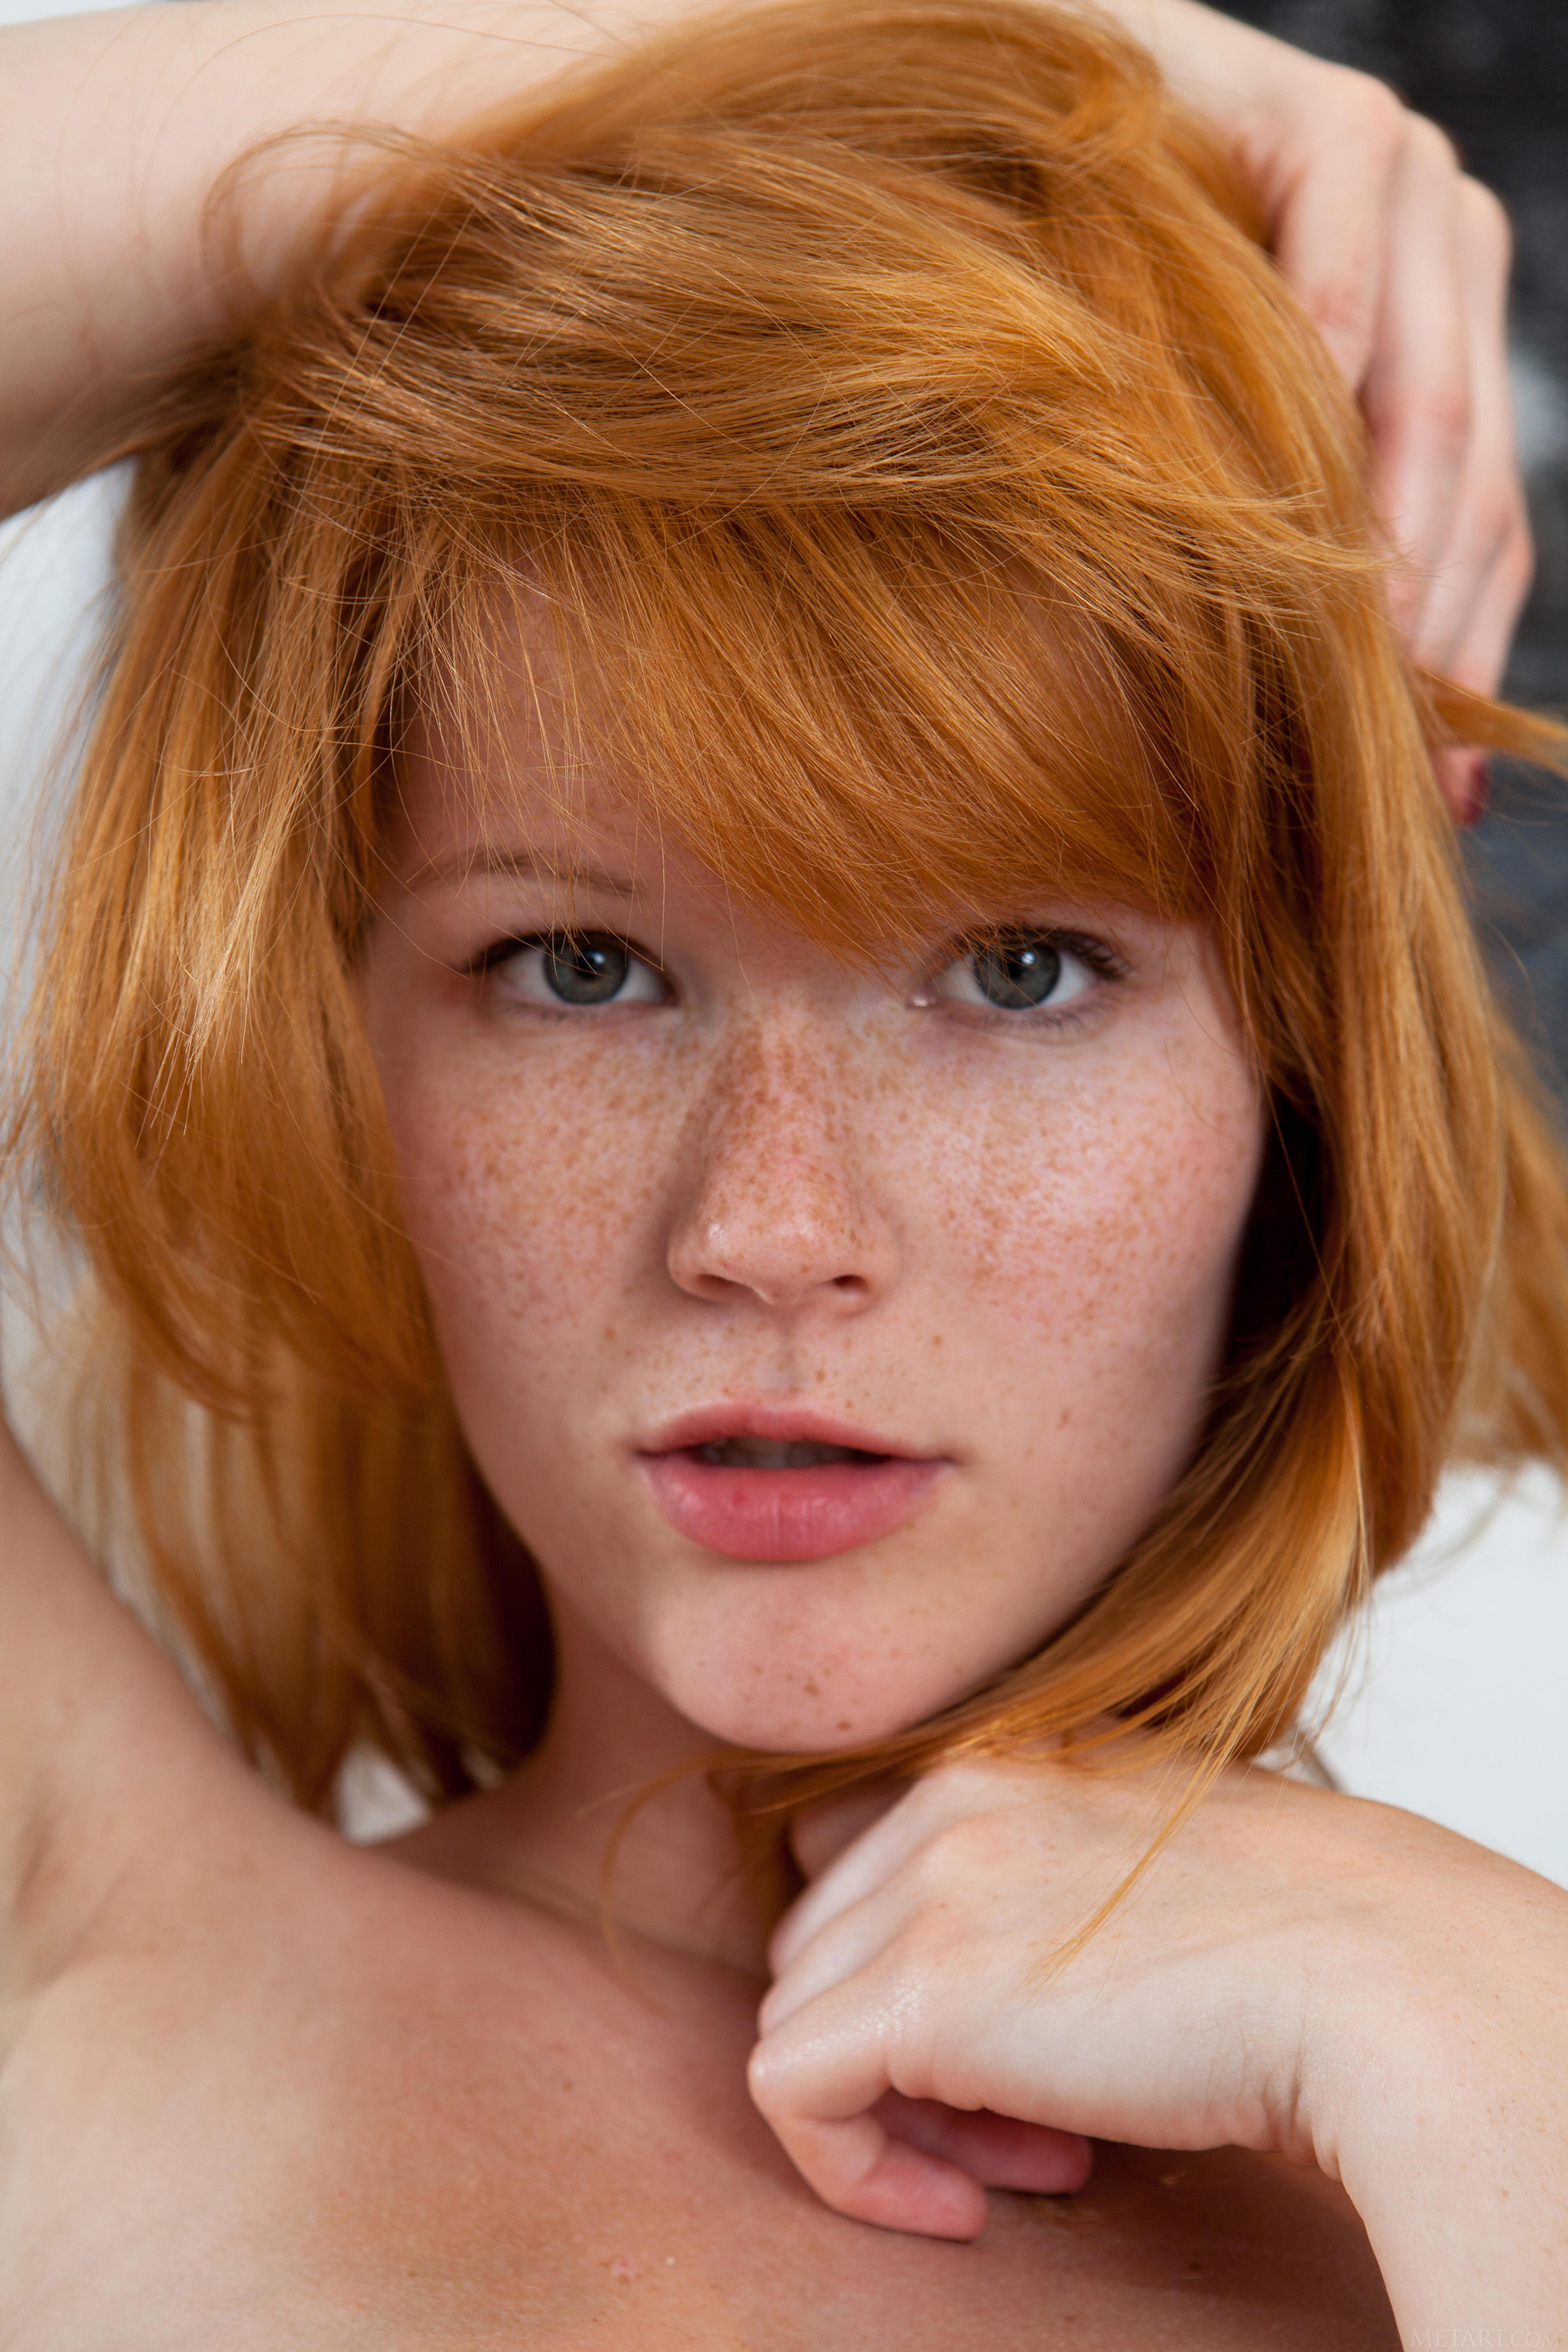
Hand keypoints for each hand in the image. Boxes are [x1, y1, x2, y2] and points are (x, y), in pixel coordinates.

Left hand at [749, 1748, 1567, 2331]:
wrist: (1384, 1978)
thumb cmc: (1310, 1944)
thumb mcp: (1154, 1861)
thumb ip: (1056, 1873)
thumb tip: (994, 1987)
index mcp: (1015, 1749)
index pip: (865, 1855)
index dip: (907, 1967)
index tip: (1010, 2054)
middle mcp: (956, 1791)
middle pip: (824, 1937)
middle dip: (894, 2046)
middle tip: (1025, 2128)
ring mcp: (932, 1884)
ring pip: (801, 2011)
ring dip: (895, 2113)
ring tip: (1029, 2161)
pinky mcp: (921, 1994)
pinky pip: (790, 2090)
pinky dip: (851, 2169)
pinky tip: (963, 2211)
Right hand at [1109, 0, 1531, 818]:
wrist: (1018, 134)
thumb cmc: (1098, 311)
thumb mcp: (1211, 453)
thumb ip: (1288, 551)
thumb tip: (1380, 761)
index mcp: (1444, 340)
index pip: (1483, 524)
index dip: (1462, 662)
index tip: (1434, 797)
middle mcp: (1449, 259)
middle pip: (1472, 477)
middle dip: (1430, 629)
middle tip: (1380, 760)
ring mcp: (1407, 185)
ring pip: (1430, 391)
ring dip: (1392, 531)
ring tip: (1352, 657)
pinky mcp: (1335, 123)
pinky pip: (1344, 252)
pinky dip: (1329, 347)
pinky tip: (1294, 456)